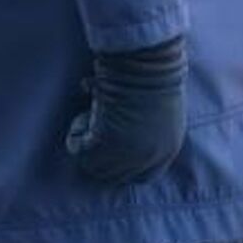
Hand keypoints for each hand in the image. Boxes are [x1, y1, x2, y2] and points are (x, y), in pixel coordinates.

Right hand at [67, 37, 187, 185]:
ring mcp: (128, 154)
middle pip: (112, 176)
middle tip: (97, 126)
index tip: (110, 152)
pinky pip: (78, 150)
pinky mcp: (106, 143)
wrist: (149, 65)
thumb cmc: (154, 79)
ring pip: (92, 166)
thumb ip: (141, 133)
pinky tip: (85, 114)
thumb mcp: (157, 115)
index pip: (143, 177)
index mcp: (167, 151)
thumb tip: (111, 132)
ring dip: (86, 143)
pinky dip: (75, 133)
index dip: (122, 167)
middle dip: (100, 154)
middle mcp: (149, 159)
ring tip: (92, 117)